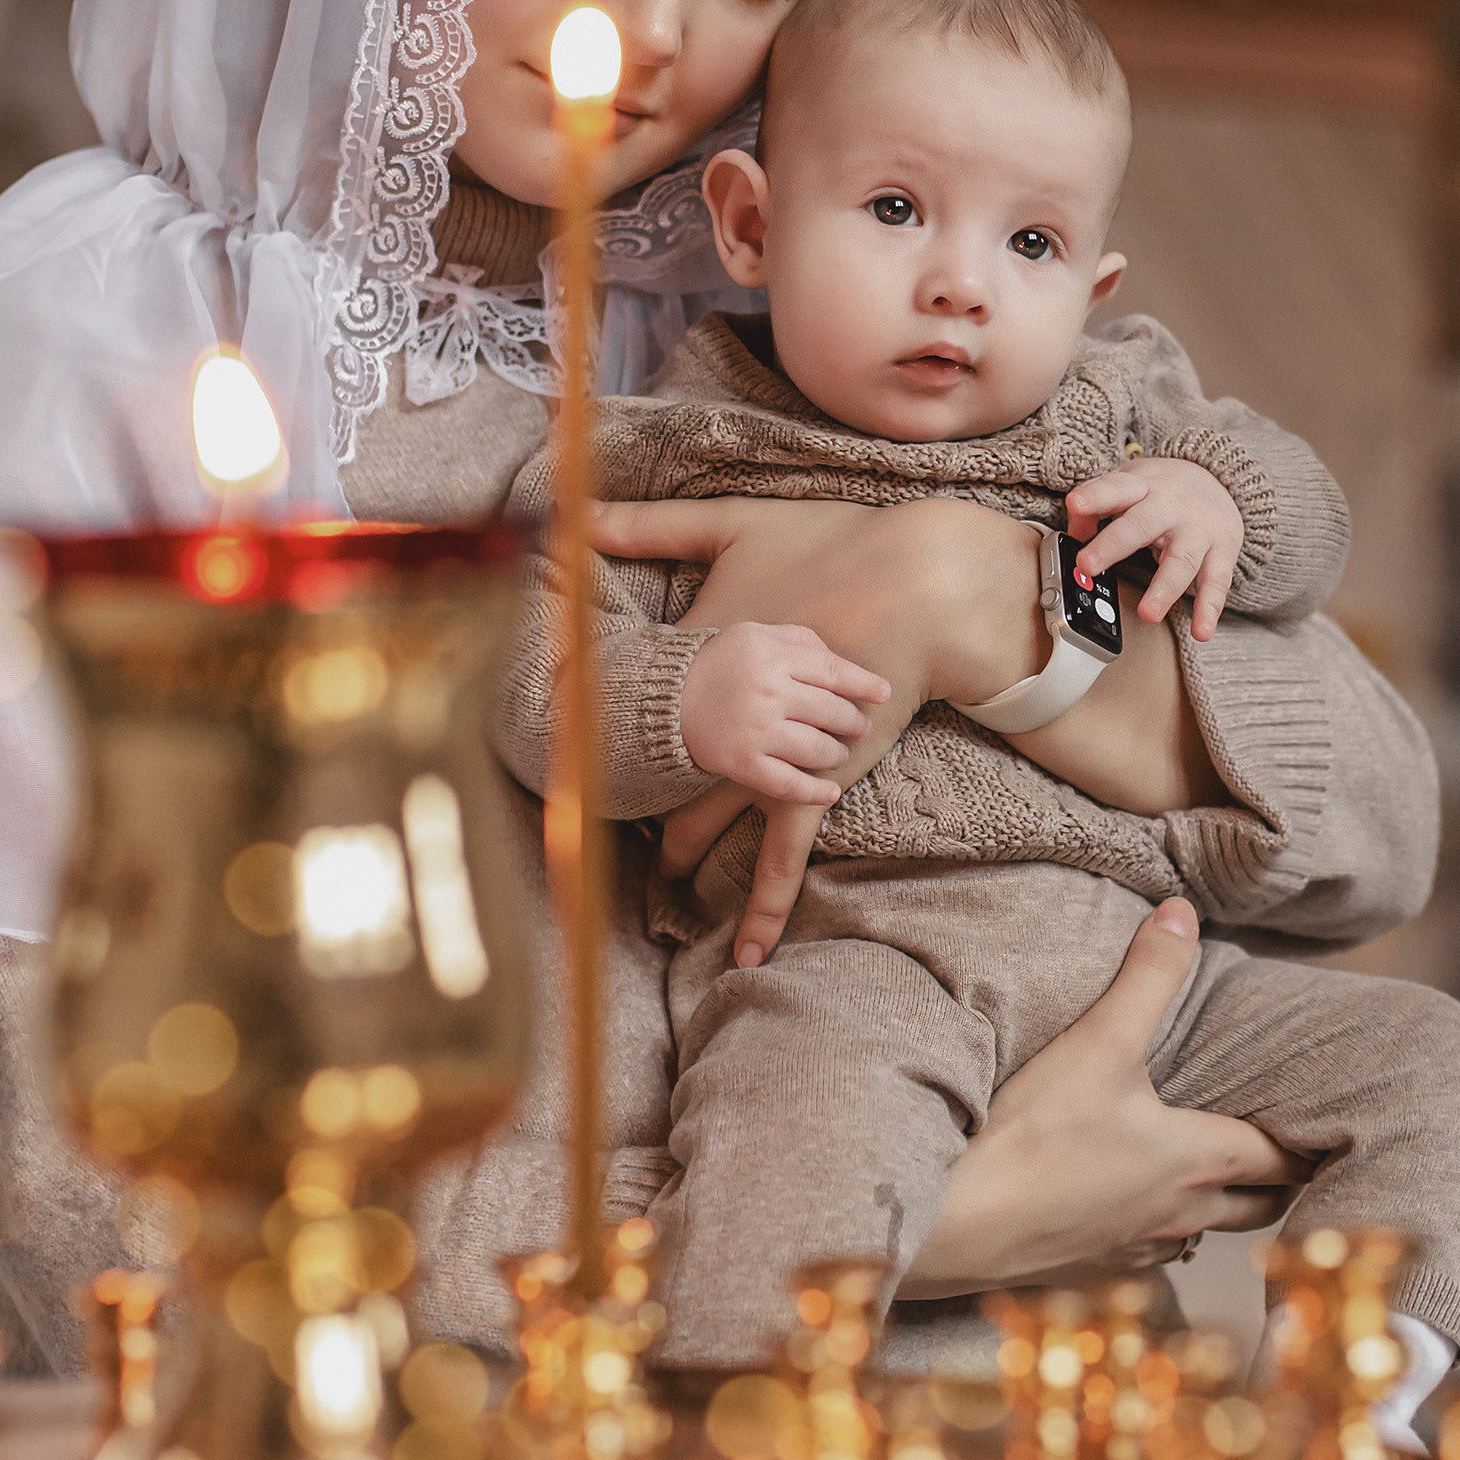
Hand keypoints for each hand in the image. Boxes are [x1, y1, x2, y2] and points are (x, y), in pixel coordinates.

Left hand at [596, 495, 1044, 966]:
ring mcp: (766, 760)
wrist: (916, 584)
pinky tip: (746, 952)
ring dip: (677, 850)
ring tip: (652, 878)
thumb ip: (648, 523)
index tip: (543, 738)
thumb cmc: (830, 546)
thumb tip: (575, 507)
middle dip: (616, 795)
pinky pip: (781, 860)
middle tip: (580, 813)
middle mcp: (721, 722)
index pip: (620, 703)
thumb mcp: (730, 524)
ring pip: (703, 821)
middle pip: (653, 769)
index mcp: (695, 662)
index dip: (583, 722)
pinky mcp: (813, 785)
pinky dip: (762, 908)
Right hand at [678, 621, 888, 805]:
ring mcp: (756, 732)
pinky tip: (830, 792)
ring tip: (838, 753)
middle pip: (832, 714)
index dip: (864, 685)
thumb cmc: (719, 662)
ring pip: (818, 750)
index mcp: (773, 657)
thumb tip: (844, 664)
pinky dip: (816, 792)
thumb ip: (799, 640)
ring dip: (837, 755)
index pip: (833, 672)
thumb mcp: (755, 634)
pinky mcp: (743, 765)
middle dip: (854, 723)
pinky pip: (790, 785)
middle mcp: (768, 693)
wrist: (663, 698)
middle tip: (859, 727)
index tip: (884, 694)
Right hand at [898, 900, 1310, 1296]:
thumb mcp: (1097, 1042)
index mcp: (1198, 1159)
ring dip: (1221, 1208)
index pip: (1283, 1157)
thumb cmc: (1032, 1138)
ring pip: (1206, 1235)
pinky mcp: (1094, 1272)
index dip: (1309, 1140)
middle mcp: (1181, 1215)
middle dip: (1280, 1180)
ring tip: (1217, 1174)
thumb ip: (1147, 978)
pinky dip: (1160, 1230)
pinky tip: (1134, 1206)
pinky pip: (1150, 1255)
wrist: (956, 1225)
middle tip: (1288, 1148)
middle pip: (1262, 1208)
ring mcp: (1138, 1250)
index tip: (1327, 1125)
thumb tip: (1183, 914)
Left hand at [1066, 458, 1243, 640]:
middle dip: (1114, 545)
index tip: (1075, 503)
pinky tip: (1201, 631)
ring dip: (1164, 588)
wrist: (1219, 481)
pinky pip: (1217, 583)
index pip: (1116, 487)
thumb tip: (1074, 535)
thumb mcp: (1129, 484)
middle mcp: (1171, 505)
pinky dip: (1209, 609)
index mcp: (1142, 485)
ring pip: (1182, 559)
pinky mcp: (1222, 552)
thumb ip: (1099, 505)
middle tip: (1087, 565)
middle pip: (1142, 525)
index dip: (1095, 496)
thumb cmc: (1162, 490)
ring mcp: (1198, 530)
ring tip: (1147, 614)